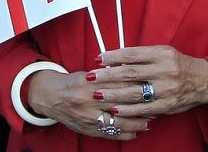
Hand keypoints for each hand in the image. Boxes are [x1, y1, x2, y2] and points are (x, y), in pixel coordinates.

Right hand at [27, 69, 148, 140]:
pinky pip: (111, 134)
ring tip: (150, 118)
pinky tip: (137, 131)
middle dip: (140, 103)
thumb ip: (108, 75)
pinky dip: (126, 134)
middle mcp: (88, 101)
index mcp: (89, 83)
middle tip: (155, 101)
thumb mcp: (89, 74)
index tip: (149, 83)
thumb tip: (132, 73)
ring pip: (118, 121)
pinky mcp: (89, 130)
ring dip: (137, 121)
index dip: (135, 84)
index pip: (117, 83)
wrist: (52, 97)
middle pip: (120, 102)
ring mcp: (88, 118)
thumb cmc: (74, 83)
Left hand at [89, 46, 207, 117]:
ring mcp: (166, 89)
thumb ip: (142, 56)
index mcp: (162, 54)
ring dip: (113, 94)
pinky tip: (114, 109)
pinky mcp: (167, 105)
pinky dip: (127, 109)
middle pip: (130, 72)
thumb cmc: (179, 65)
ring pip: (134, 92)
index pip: (132, 54)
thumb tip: (116, 60)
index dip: (113, 56)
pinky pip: (143, 108)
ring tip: (98, 94)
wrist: (203, 81)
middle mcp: (164, 70)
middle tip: (91, 76)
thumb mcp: (163, 53)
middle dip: (108, 75)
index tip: (98, 58)